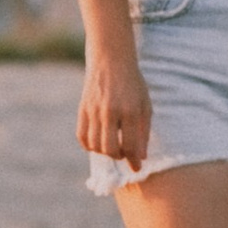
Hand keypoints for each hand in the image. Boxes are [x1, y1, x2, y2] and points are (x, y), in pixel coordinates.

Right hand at [77, 54, 151, 170]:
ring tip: (113, 145)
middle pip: (110, 149)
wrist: (110, 60)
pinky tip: (99, 141)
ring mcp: (93, 110)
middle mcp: (110, 111)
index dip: (134, 160)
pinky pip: (82, 137)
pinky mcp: (82, 109)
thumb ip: (143, 132)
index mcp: (129, 110)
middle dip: (118, 156)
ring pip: (95, 145)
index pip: (130, 145)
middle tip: (124, 152)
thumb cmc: (132, 84)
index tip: (137, 167)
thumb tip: (140, 157)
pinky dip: (90, 145)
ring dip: (104, 151)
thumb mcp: (144, 105)